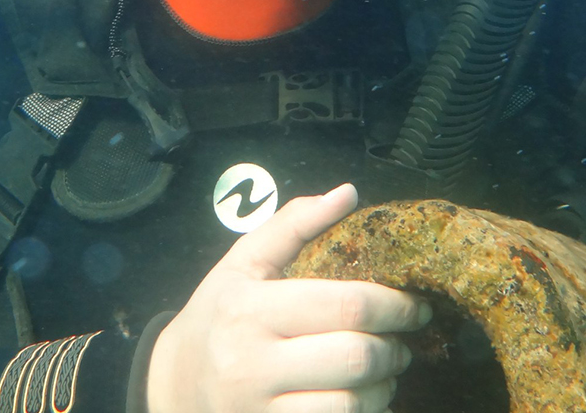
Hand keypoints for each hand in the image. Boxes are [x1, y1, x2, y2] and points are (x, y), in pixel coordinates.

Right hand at [147, 183, 432, 412]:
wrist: (172, 386)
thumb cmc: (216, 318)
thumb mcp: (242, 264)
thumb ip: (293, 224)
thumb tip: (347, 193)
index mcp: (249, 308)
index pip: (345, 303)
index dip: (394, 305)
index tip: (414, 306)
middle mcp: (250, 362)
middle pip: (356, 356)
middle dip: (395, 348)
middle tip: (402, 342)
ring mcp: (260, 409)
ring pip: (353, 402)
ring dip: (384, 387)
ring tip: (384, 371)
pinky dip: (363, 412)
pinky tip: (361, 397)